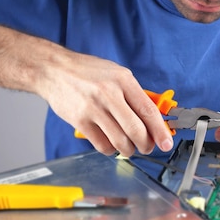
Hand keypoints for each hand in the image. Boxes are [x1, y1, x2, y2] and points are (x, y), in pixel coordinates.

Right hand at [37, 51, 173, 156]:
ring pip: (120, 141)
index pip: (148, 111)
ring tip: (129, 147)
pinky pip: (102, 145)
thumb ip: (134, 94)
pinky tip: (110, 144)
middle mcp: (109, 94)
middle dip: (146, 144)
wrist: (53, 70)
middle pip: (136, 130)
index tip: (166, 142)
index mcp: (123, 80)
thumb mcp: (116, 74)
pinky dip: (110, 149)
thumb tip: (154, 118)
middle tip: (147, 147)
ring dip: (128, 150)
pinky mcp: (79, 121)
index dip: (160, 131)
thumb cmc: (88, 72)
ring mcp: (93, 108)